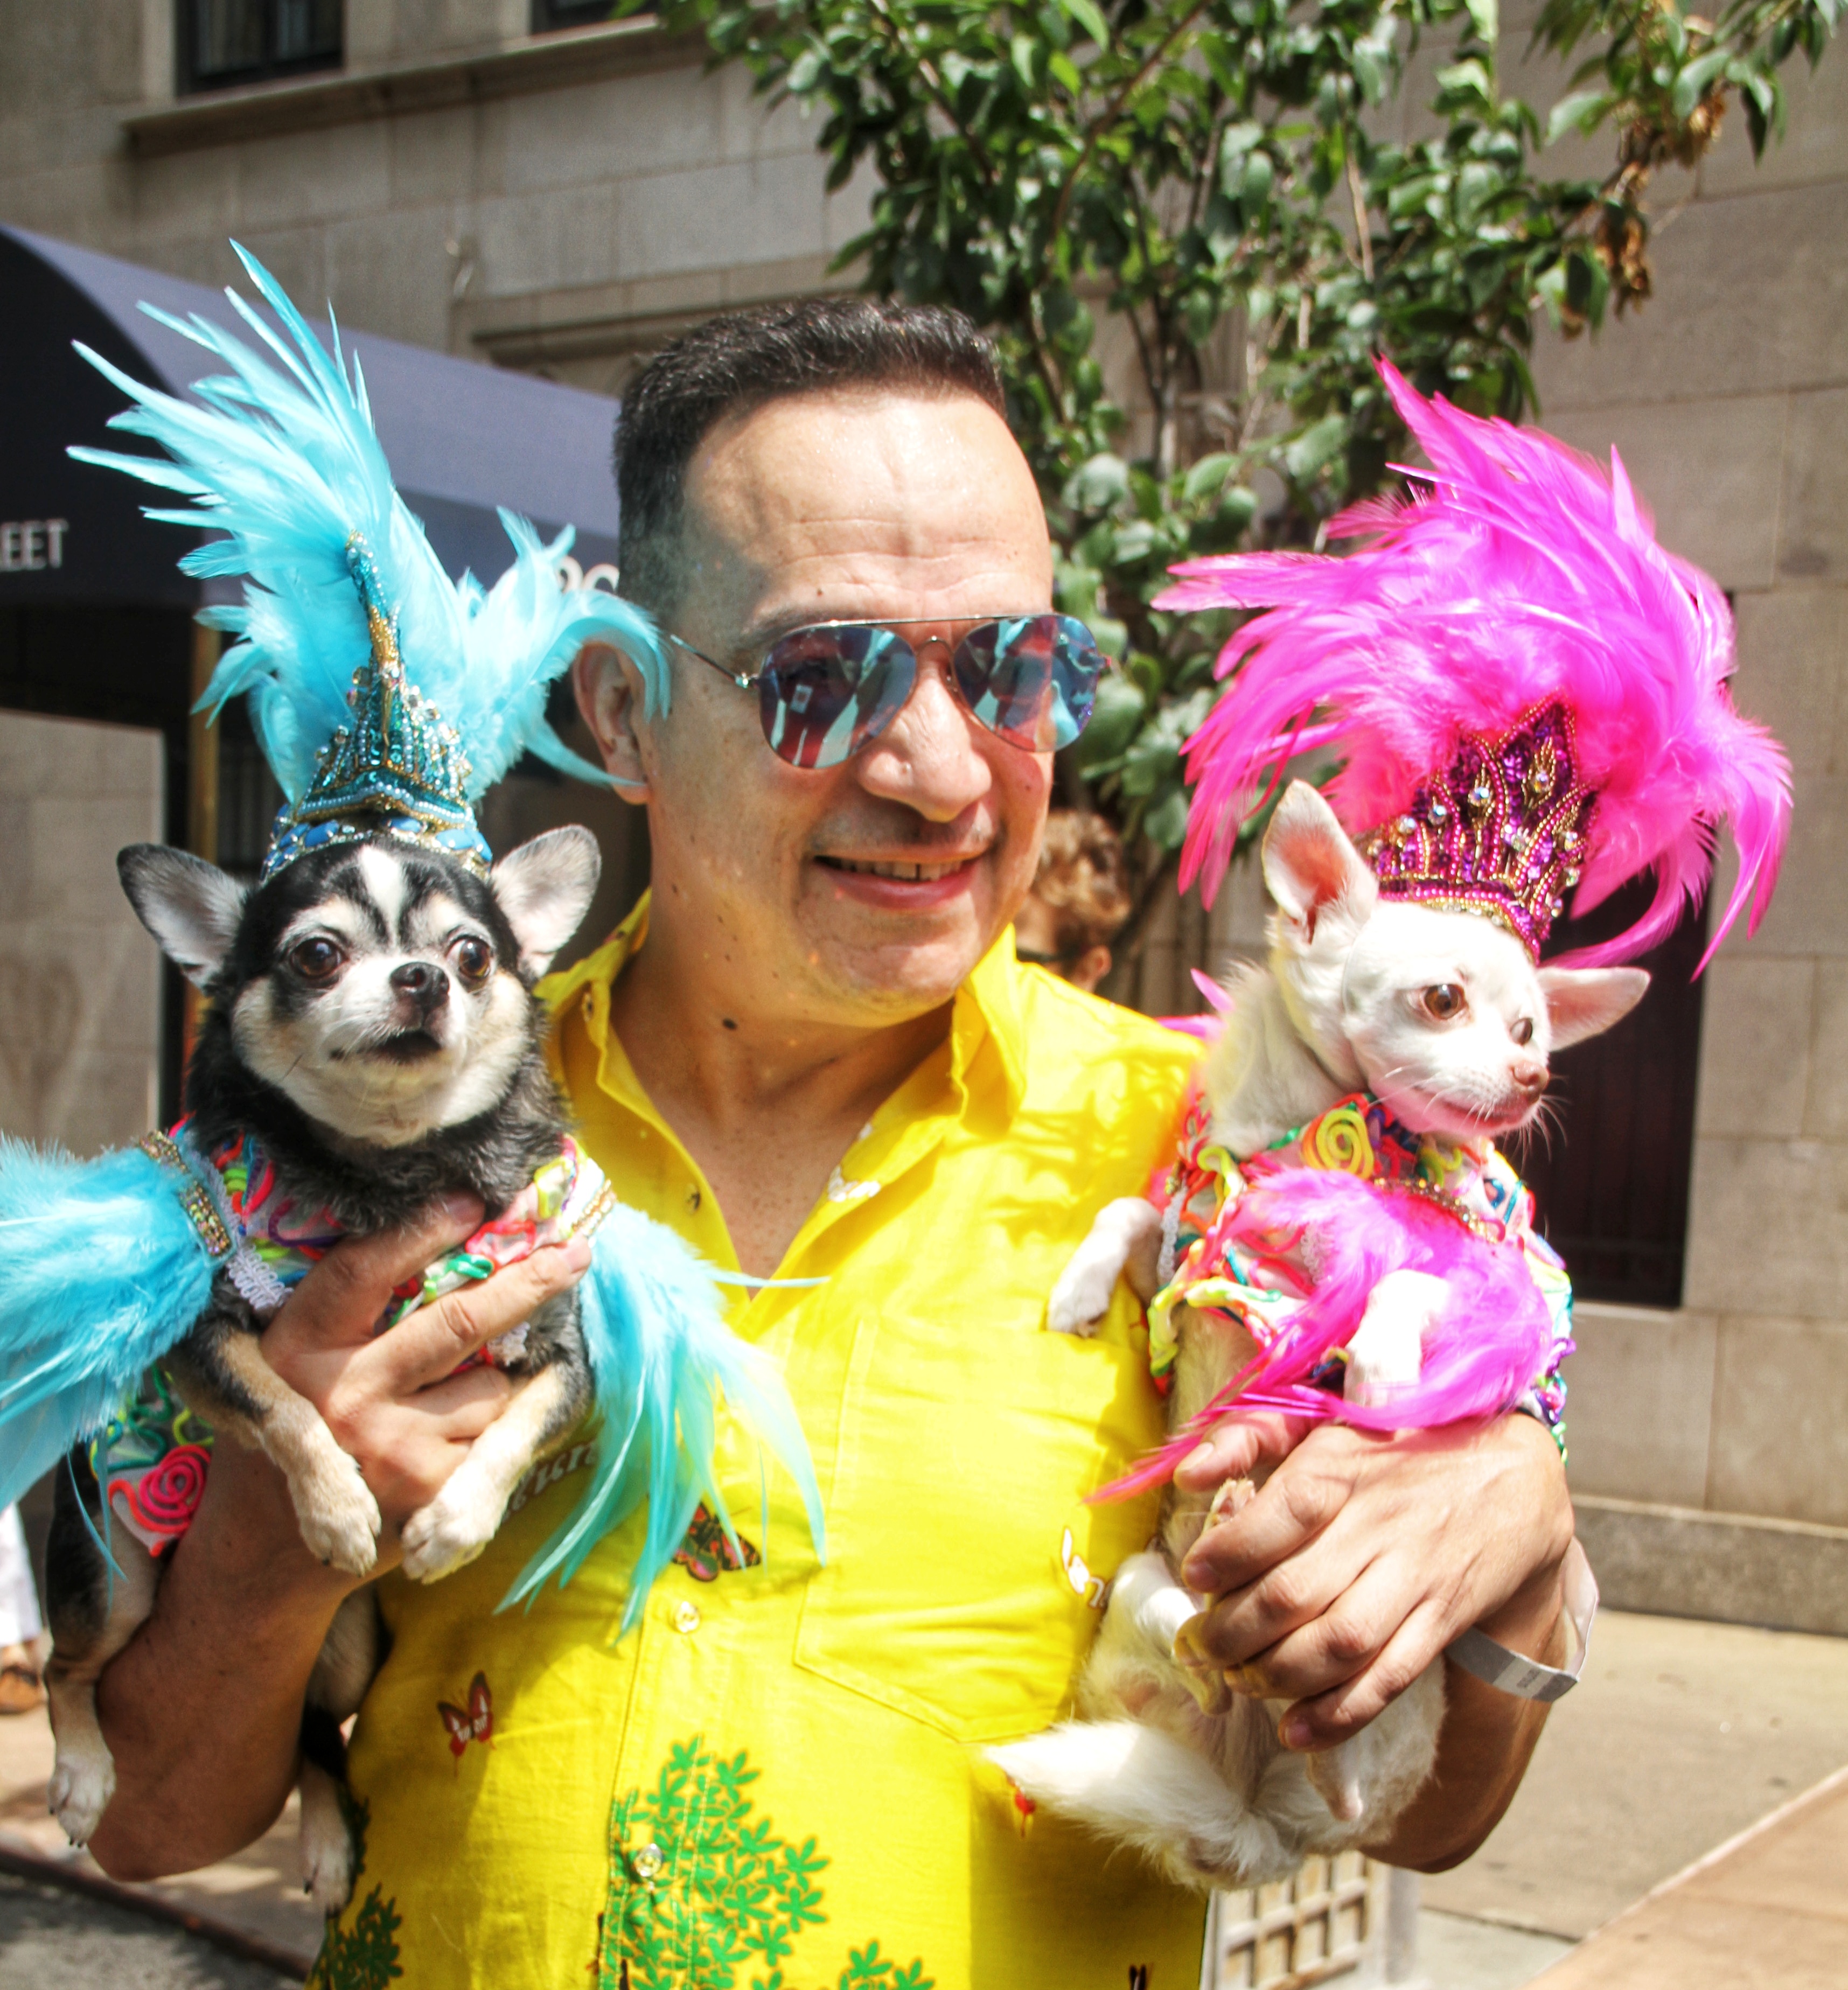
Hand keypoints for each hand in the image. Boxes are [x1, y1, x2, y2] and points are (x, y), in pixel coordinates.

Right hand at [254, 1195, 590, 1577]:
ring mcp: (391, 1447)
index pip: (367, 1270)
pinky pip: (498, 1436)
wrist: (270, 1548)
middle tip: (576, 1253)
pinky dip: (493, 1431)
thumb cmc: (302, 1427)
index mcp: (300, 1346)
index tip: (475, 1198)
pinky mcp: (432, 1491)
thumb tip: (454, 1234)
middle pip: (458, 1320)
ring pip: (489, 1385)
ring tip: (447, 1402)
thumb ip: (354, 1310)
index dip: (423, 1229)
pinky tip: (457, 1442)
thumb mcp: (296, 1359)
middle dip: (528, 1282)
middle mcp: (344, 1394)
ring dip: (491, 1383)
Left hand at [1175, 1411, 1572, 1749]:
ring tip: (1241, 1681)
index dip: (1228, 1553)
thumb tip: (1187, 1473)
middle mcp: (1376, 1526)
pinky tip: (1296, 1732)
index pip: (1280, 1514)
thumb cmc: (1393, 1448)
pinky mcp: (1441, 1622)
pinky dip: (1339, 1714)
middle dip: (1234, 1634)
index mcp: (1340, 1471)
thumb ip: (1247, 1436)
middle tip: (1201, 1648)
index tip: (1194, 1578)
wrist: (1512, 1477)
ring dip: (1278, 1677)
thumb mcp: (1323, 1423)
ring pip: (1338, 1644)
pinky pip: (1389, 1679)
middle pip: (1295, 1593)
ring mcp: (1413, 1578)